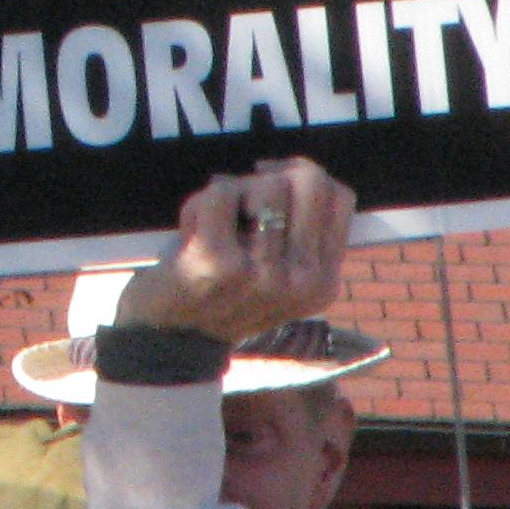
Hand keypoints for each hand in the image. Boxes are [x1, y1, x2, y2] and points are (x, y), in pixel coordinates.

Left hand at [113, 157, 353, 345]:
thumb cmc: (220, 291)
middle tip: (242, 194)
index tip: (272, 181)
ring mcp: (264, 275)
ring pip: (265, 184)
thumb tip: (299, 167)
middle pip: (309, 181)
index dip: (303, 174)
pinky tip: (192, 232)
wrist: (169, 341)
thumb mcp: (276, 273)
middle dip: (270, 175)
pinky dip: (199, 202)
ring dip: (231, 192)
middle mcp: (302, 281)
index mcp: (322, 281)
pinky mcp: (220, 263)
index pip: (339, 196)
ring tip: (215, 224)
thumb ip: (298, 231)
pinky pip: (222, 192)